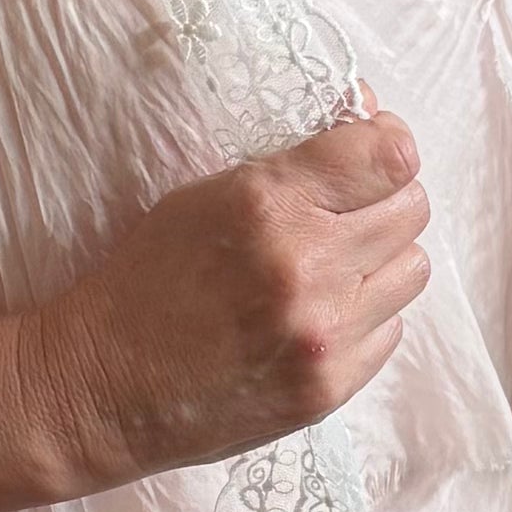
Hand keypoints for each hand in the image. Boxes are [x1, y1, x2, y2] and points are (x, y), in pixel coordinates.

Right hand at [20, 99, 432, 486]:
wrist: (100, 388)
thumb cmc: (143, 281)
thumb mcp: (202, 197)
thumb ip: (291, 166)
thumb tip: (372, 123)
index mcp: (268, 203)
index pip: (390, 154)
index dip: (386, 143)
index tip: (370, 148)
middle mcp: (307, 266)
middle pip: (411, 208)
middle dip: (383, 200)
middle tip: (347, 209)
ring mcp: (324, 333)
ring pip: (411, 269)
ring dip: (381, 260)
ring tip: (335, 267)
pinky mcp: (330, 386)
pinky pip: (391, 330)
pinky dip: (366, 318)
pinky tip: (318, 317)